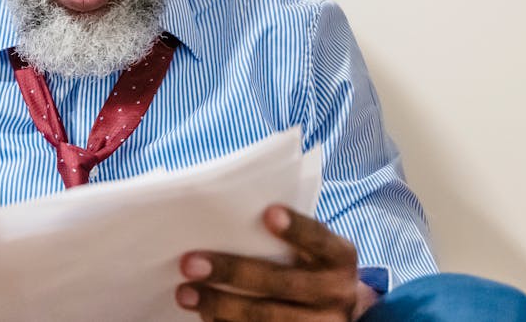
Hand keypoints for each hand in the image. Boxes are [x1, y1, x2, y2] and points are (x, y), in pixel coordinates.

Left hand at [175, 204, 377, 320]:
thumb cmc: (309, 264)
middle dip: (234, 272)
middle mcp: (336, 293)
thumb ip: (286, 236)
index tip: (269, 213)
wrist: (335, 310)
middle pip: (283, 283)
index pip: (318, 239)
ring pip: (268, 317)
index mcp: (340, 257)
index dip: (296, 229)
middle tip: (190, 263)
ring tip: (186, 293)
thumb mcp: (312, 247)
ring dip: (221, 306)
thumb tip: (225, 216)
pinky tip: (204, 316)